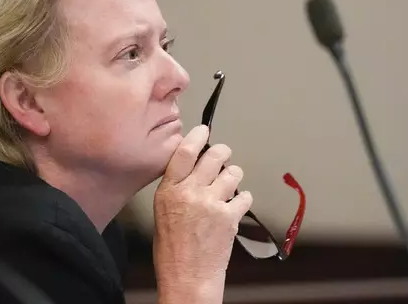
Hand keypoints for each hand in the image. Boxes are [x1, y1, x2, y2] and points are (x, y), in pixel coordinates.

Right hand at [153, 125, 252, 303]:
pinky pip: (245, 196)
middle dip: (222, 152)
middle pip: (214, 156)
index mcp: (169, 191)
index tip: (204, 130)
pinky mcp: (230, 217)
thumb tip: (195, 166)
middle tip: (223, 154)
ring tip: (228, 187)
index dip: (196, 137)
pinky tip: (234, 208)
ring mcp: (212, 204)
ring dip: (233, 176)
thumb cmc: (172, 249)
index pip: (184, 153)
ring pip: (233, 173)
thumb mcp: (163, 211)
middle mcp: (190, 193)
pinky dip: (242, 200)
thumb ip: (177, 187)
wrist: (187, 277)